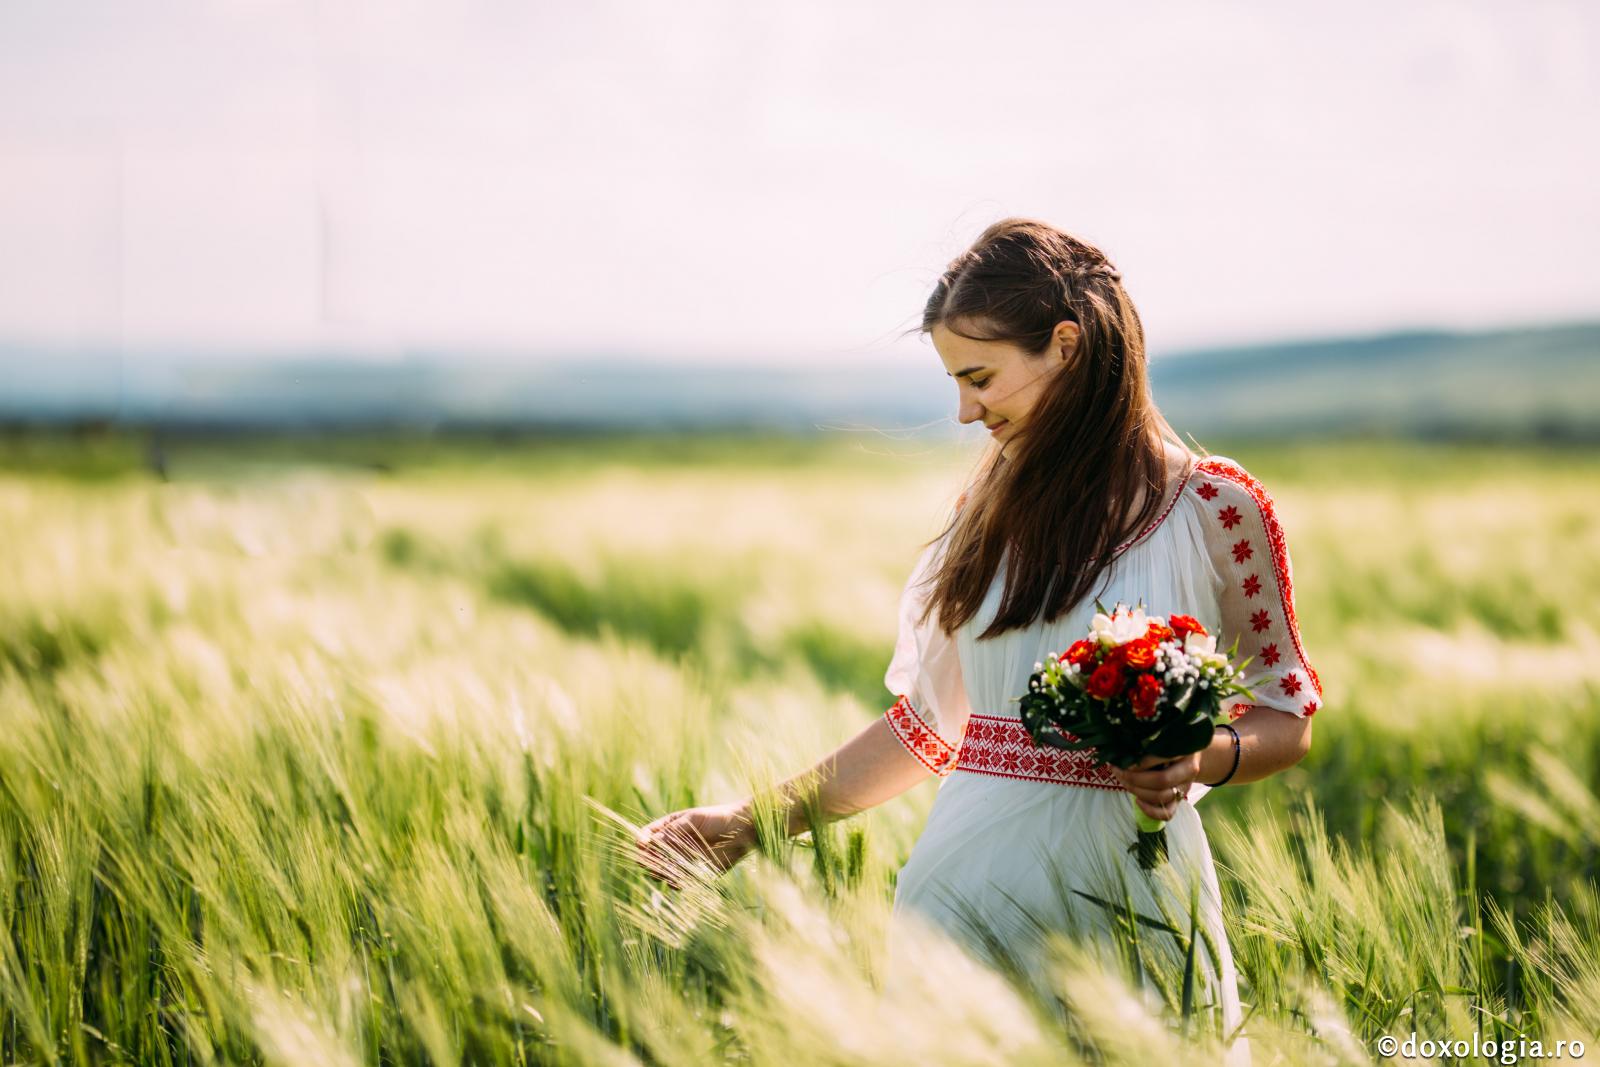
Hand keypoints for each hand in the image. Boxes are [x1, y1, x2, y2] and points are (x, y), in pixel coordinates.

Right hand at [634, 801, 756, 888]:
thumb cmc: (718, 818)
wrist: (742, 830)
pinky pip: (679, 882)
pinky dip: (675, 883)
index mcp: (670, 827)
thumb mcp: (694, 819)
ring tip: (666, 872)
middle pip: (650, 856)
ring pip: (662, 871)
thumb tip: (652, 841)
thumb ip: (674, 830)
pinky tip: (677, 882)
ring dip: (660, 873)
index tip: (642, 845)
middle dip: (648, 860)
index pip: (647, 836)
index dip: (642, 842)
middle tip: (653, 863)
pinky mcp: (694, 873)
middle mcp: (673, 845)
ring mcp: (682, 860)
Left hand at [1108, 751, 1202, 822]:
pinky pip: (1167, 814)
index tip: (1124, 762)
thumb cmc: (1169, 743)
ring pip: (1162, 797)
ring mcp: (1184, 787)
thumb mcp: (1163, 736)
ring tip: (1123, 780)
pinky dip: (1150, 811)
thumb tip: (1120, 749)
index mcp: (1184, 751)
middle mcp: (1188, 770)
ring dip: (1137, 791)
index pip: (1163, 758)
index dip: (1141, 762)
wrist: (1190, 756)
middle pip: (1162, 780)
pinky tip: (1137, 801)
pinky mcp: (1180, 800)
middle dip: (1135, 778)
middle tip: (1118, 771)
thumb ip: (1148, 742)